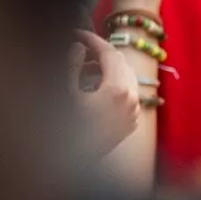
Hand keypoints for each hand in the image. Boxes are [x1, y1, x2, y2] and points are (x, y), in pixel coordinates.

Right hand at [71, 31, 139, 150]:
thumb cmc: (67, 130)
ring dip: (110, 68)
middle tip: (82, 48)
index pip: (110, 53)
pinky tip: (96, 87)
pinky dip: (116, 85)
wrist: (74, 166)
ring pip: (128, 78)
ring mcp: (134, 113)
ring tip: (86, 67)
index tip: (78, 33)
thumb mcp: (66, 94)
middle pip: (122, 63)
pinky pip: (129, 95)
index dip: (93, 39)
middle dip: (103, 53)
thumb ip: (72, 67)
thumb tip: (79, 47)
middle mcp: (132, 99)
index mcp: (119, 90)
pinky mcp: (132, 124)